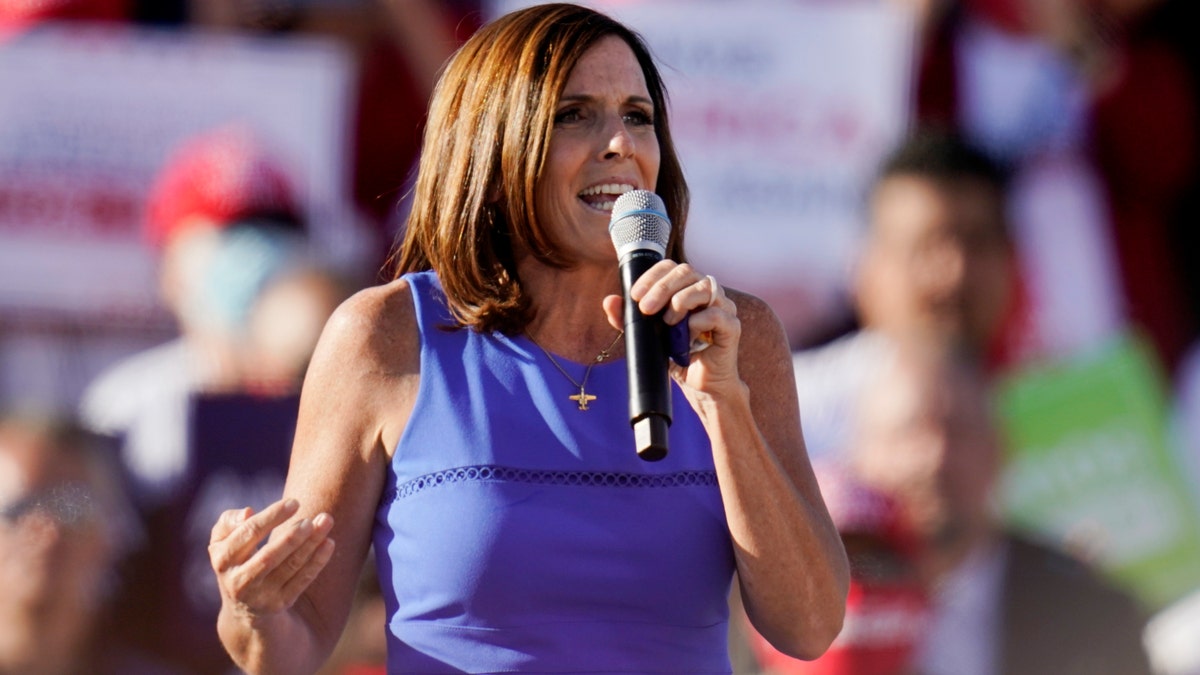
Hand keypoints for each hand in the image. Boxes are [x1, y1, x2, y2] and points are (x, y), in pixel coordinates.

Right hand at [209, 498, 335, 617]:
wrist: (242, 606)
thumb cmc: (236, 559)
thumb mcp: (222, 541)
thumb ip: (228, 522)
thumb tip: (248, 513)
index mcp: (222, 560)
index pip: (249, 534)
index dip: (272, 517)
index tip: (294, 502)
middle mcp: (239, 582)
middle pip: (269, 556)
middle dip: (292, 536)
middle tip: (311, 519)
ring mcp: (260, 596)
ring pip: (290, 567)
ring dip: (310, 543)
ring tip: (326, 521)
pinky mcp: (279, 604)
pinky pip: (302, 581)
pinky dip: (317, 562)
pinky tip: (329, 542)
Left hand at [603, 261, 740, 393]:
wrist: (700, 385)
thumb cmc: (677, 356)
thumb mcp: (647, 335)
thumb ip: (629, 319)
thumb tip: (609, 301)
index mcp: (688, 287)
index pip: (671, 267)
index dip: (652, 276)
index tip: (634, 296)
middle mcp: (707, 292)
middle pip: (686, 271)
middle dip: (662, 287)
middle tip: (646, 309)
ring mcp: (722, 307)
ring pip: (704, 287)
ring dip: (680, 301)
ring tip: (668, 323)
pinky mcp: (731, 326)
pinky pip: (715, 315)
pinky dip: (697, 322)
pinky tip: (687, 336)